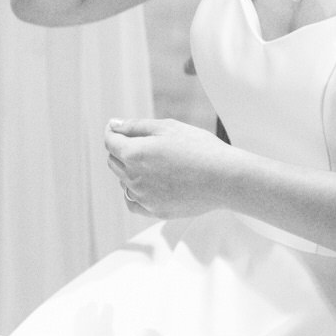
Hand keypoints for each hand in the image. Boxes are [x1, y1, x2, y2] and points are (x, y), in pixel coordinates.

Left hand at [104, 117, 232, 218]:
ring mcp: (144, 197)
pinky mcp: (155, 210)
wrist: (225, 178)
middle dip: (121, 149)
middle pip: (114, 161)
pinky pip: (133, 202)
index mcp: (135, 154)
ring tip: (153, 162)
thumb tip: (113, 125)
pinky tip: (146, 184)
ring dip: (129, 170)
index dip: (112, 132)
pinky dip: (134, 192)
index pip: (110, 142)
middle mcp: (134, 178)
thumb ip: (136, 126)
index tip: (118, 128)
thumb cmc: (200, 148)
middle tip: (142, 142)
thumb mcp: (168, 127)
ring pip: (123, 182)